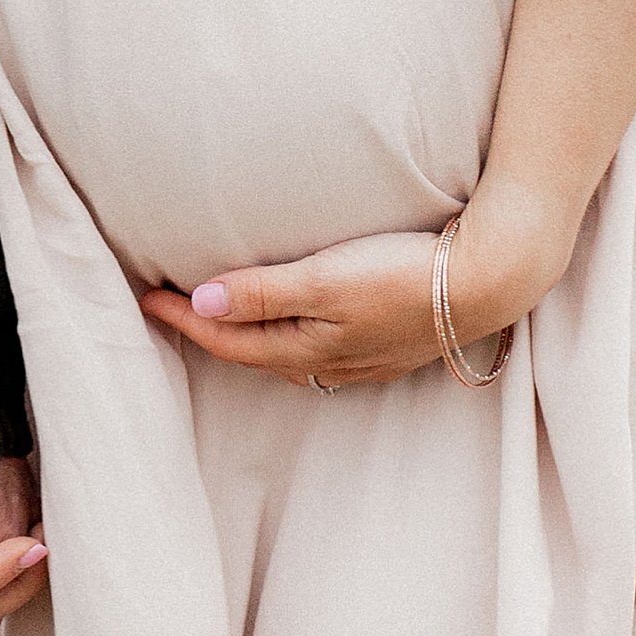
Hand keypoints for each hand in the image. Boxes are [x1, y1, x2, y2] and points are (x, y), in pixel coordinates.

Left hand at [137, 191, 569, 391]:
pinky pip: (321, 349)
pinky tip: (297, 323)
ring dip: (250, 336)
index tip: (147, 299)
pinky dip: (290, 336)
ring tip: (224, 315)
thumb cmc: (404, 274)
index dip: (185, 320)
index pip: (227, 338)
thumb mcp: (325, 279)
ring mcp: (364, 356)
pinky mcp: (389, 342)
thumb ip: (263, 292)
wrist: (489, 279)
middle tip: (172, 310)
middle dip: (210, 333)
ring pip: (288, 355)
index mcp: (307, 348)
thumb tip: (202, 303)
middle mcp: (331, 361)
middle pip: (253, 352)